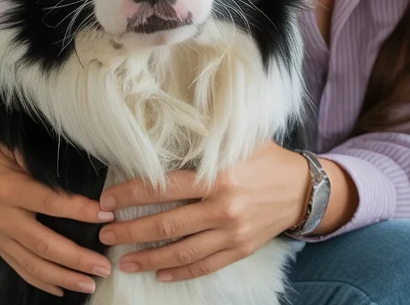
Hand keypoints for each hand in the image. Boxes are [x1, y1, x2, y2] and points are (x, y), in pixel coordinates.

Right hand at [0, 136, 114, 296]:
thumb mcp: (9, 144)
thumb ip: (35, 154)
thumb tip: (71, 159)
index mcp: (9, 189)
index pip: (49, 202)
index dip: (78, 210)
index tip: (106, 215)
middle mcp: (4, 218)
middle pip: (43, 244)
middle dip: (76, 258)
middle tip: (104, 266)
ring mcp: (1, 237)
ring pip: (32, 264)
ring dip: (63, 277)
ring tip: (91, 285)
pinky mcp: (0, 247)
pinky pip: (21, 269)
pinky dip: (42, 282)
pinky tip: (63, 290)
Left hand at [97, 141, 338, 281]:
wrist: (304, 188)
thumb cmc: (266, 159)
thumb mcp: (238, 141)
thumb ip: (204, 142)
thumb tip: (162, 134)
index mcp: (218, 177)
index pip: (163, 188)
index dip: (130, 195)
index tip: (107, 200)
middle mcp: (222, 208)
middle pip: (166, 225)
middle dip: (130, 230)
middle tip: (105, 232)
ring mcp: (231, 233)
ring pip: (181, 252)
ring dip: (149, 259)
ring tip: (124, 261)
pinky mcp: (240, 249)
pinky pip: (205, 265)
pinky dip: (181, 272)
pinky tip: (161, 275)